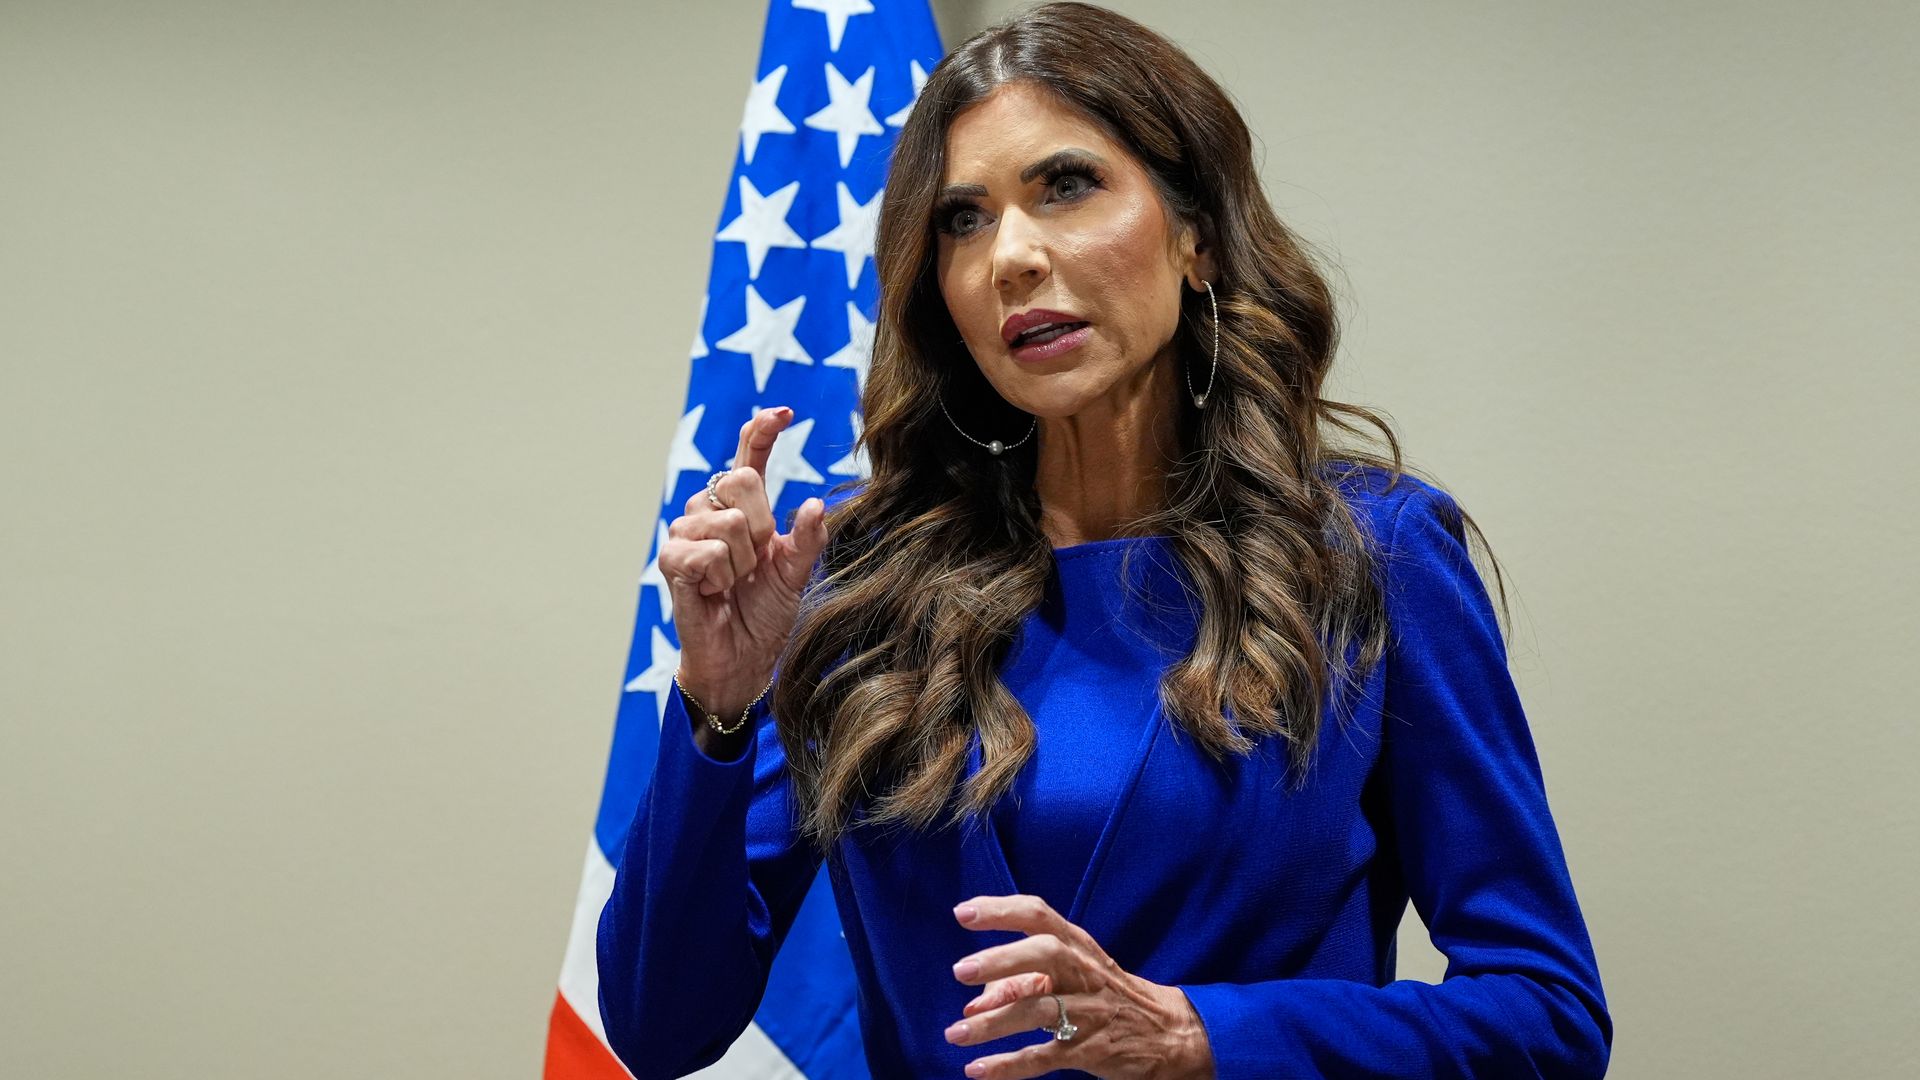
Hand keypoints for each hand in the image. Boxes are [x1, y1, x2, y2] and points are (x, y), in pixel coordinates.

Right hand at [658, 406, 828, 715]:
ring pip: (729, 521)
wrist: (743, 658)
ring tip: (733, 583)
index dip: (762, 430)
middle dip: (761, 525)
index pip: (748, 456)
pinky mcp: (671, 560)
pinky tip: (714, 592)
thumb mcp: (796, 573)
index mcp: (742, 508)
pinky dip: (720, 576)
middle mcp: (709, 511)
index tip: (782, 412)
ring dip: (742, 562)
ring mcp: (686, 533)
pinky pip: (707, 551)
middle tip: (755, 563)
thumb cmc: (765, 612)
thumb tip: (814, 503)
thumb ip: (807, 538)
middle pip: (740, 480)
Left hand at [945, 895, 1214, 1079]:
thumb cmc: (1107, 995)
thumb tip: (973, 1002)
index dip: (1001, 911)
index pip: (1039, 916)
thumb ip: (1020, 982)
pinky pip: (1044, 1057)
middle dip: (1002, 959)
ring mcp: (1090, 1011)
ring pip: (1040, 1010)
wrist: (1169, 1033)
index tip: (963, 913)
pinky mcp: (1090, 1050)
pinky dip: (1008, 1065)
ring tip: (954, 1034)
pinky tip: (977, 1069)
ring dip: (993, 1022)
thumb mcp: (1071, 977)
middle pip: (1046, 953)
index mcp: (1079, 947)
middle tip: (960, 970)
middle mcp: (1085, 973)